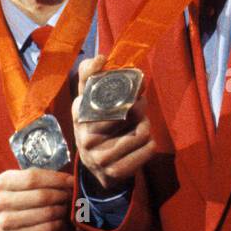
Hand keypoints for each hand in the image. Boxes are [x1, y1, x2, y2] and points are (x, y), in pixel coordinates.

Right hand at [0, 167, 73, 230]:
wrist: (11, 227)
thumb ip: (46, 178)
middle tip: (70, 196)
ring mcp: (4, 223)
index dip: (56, 179)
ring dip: (61, 210)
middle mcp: (0, 203)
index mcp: (2, 183)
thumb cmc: (25, 199)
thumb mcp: (28, 184)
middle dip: (61, 195)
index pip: (33, 177)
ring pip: (46, 213)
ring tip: (65, 208)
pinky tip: (59, 221)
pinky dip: (58, 224)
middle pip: (41, 196)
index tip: (71, 180)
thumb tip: (71, 181)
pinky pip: (46, 229)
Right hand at [71, 54, 166, 191]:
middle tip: (140, 108)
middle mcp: (85, 137)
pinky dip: (150, 145)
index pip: (107, 97)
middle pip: (130, 112)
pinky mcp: (115, 172)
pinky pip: (148, 150)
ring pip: (142, 132)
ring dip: (146, 127)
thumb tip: (100, 58)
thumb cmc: (96, 126)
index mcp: (79, 116)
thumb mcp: (87, 102)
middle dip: (141, 108)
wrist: (96, 169)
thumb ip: (90, 77)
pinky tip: (143, 145)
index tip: (137, 89)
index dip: (129, 90)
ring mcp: (99, 157)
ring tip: (139, 128)